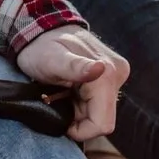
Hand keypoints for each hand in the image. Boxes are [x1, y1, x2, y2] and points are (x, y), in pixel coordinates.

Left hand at [13, 25, 126, 142]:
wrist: (42, 28)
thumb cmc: (41, 46)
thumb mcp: (51, 59)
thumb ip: (75, 66)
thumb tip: (101, 69)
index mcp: (107, 73)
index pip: (103, 123)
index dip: (80, 130)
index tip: (60, 120)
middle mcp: (117, 74)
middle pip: (102, 118)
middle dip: (78, 118)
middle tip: (57, 100)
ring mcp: (114, 76)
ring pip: (99, 112)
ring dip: (78, 110)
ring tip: (60, 93)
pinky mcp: (109, 78)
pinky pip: (97, 103)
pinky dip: (80, 103)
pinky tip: (67, 90)